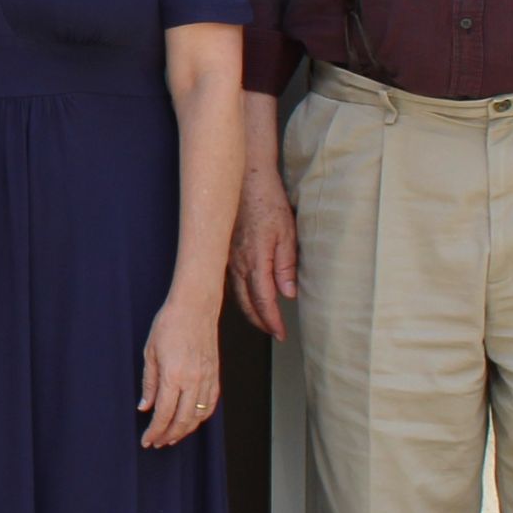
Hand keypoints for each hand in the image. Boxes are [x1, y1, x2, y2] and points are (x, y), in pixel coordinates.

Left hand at [140, 292, 220, 448]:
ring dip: (185, 430)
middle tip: (158, 442)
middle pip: (183, 420)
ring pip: (199, 416)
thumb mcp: (150, 353)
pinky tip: (192, 421)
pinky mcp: (215, 374)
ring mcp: (207, 378)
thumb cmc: (169, 324)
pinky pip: (210, 404)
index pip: (164, 414)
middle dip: (169, 435)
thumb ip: (149, 383)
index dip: (155, 431)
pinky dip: (201, 417)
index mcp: (174, 375)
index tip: (147, 440)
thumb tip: (145, 406)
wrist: (195, 306)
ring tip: (172, 436)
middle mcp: (193, 380)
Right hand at [228, 166, 298, 338]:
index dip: (272, 320)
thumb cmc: (268, 202)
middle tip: (273, 332)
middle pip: (246, 302)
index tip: (280, 333)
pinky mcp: (224, 251)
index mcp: (255, 261)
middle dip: (260, 321)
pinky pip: (229, 281)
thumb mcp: (287, 233)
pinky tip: (245, 296)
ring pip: (235, 294)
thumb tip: (288, 294)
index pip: (263, 300)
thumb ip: (286, 265)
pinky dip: (239, 295)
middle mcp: (237, 263)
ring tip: (261, 319)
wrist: (245, 179)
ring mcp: (227, 258)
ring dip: (249, 310)